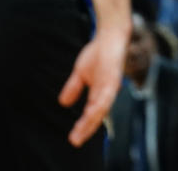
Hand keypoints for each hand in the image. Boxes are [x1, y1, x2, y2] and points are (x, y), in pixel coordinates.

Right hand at [58, 26, 128, 146]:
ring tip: (79, 133)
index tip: (72, 139)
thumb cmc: (98, 54)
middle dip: (86, 130)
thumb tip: (63, 103)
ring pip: (101, 110)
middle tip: (75, 141)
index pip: (91, 116)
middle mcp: (107, 95)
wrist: (109, 36)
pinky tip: (90, 113)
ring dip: (90, 122)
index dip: (83, 127)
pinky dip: (99, 106)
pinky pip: (106, 96)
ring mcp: (112, 88)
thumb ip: (74, 88)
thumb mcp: (81, 73)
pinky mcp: (114, 79)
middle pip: (97, 117)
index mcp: (100, 95)